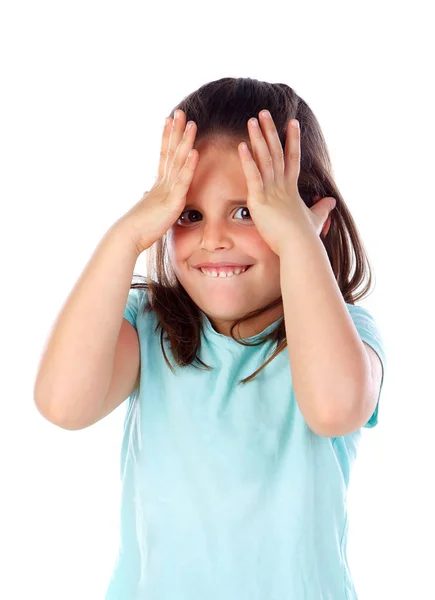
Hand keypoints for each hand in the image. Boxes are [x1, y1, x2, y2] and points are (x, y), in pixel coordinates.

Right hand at [120, 110, 198, 254]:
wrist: (128, 237)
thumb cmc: (138, 228)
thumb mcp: (148, 210)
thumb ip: (151, 199)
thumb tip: (146, 192)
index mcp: (159, 185)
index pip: (165, 156)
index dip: (168, 137)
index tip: (170, 120)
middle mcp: (162, 183)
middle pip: (171, 151)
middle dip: (176, 131)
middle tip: (180, 111)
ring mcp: (167, 190)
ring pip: (178, 161)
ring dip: (185, 141)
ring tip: (192, 123)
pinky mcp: (172, 201)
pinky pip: (182, 181)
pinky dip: (189, 166)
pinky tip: (194, 151)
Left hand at [237, 111, 335, 255]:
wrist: (300, 246)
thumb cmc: (306, 237)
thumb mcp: (316, 219)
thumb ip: (322, 209)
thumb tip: (331, 203)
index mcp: (291, 189)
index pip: (292, 159)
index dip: (292, 140)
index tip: (292, 123)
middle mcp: (282, 185)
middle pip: (277, 151)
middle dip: (270, 131)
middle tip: (264, 112)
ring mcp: (271, 191)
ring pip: (265, 158)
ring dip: (258, 138)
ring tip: (252, 120)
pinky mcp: (260, 199)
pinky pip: (253, 176)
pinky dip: (247, 160)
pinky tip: (241, 145)